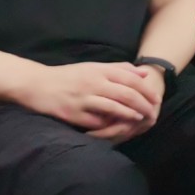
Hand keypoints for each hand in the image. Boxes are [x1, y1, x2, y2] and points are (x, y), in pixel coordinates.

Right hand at [14, 62, 160, 135]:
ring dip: (129, 114)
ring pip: (113, 107)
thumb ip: (119, 68)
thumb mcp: (94, 67)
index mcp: (99, 71)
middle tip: (153, 112)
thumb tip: (144, 72)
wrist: (37, 84)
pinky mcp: (72, 113)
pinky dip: (107, 124)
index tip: (157, 98)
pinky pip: (95, 121)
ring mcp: (82, 99)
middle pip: (125, 94)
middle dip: (143, 104)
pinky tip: (116, 127)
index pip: (130, 79)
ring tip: (140, 118)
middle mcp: (93, 83)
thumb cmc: (69, 75)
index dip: (146, 89)